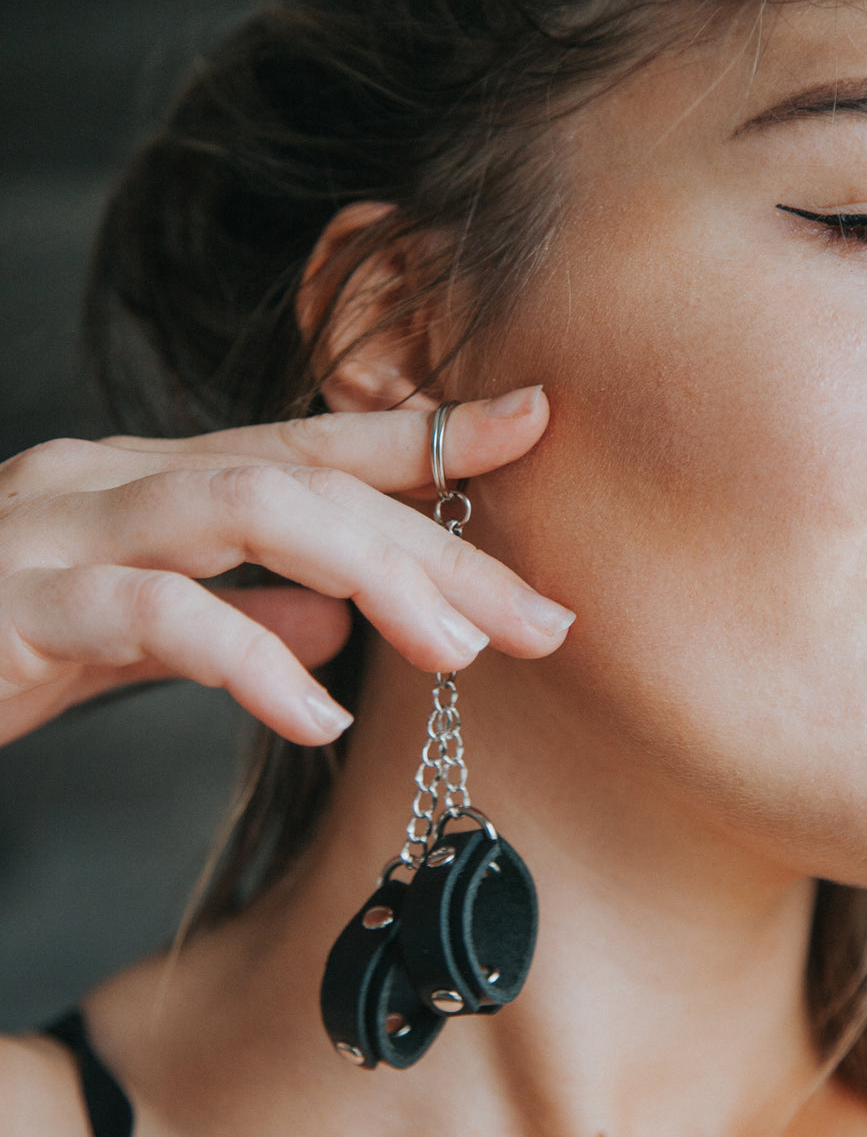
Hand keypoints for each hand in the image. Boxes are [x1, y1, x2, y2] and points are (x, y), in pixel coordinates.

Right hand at [0, 387, 573, 746]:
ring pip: (242, 508)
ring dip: (368, 574)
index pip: (309, 446)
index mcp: (145, 484)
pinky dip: (248, 657)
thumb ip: (228, 611)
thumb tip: (334, 612)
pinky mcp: (17, 604)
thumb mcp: (129, 635)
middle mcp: (110, 481)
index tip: (534, 421)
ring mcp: (59, 531)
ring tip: (458, 652)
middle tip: (545, 618)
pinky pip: (151, 615)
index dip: (424, 433)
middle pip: (306, 481)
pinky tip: (316, 715)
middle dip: (436, 543)